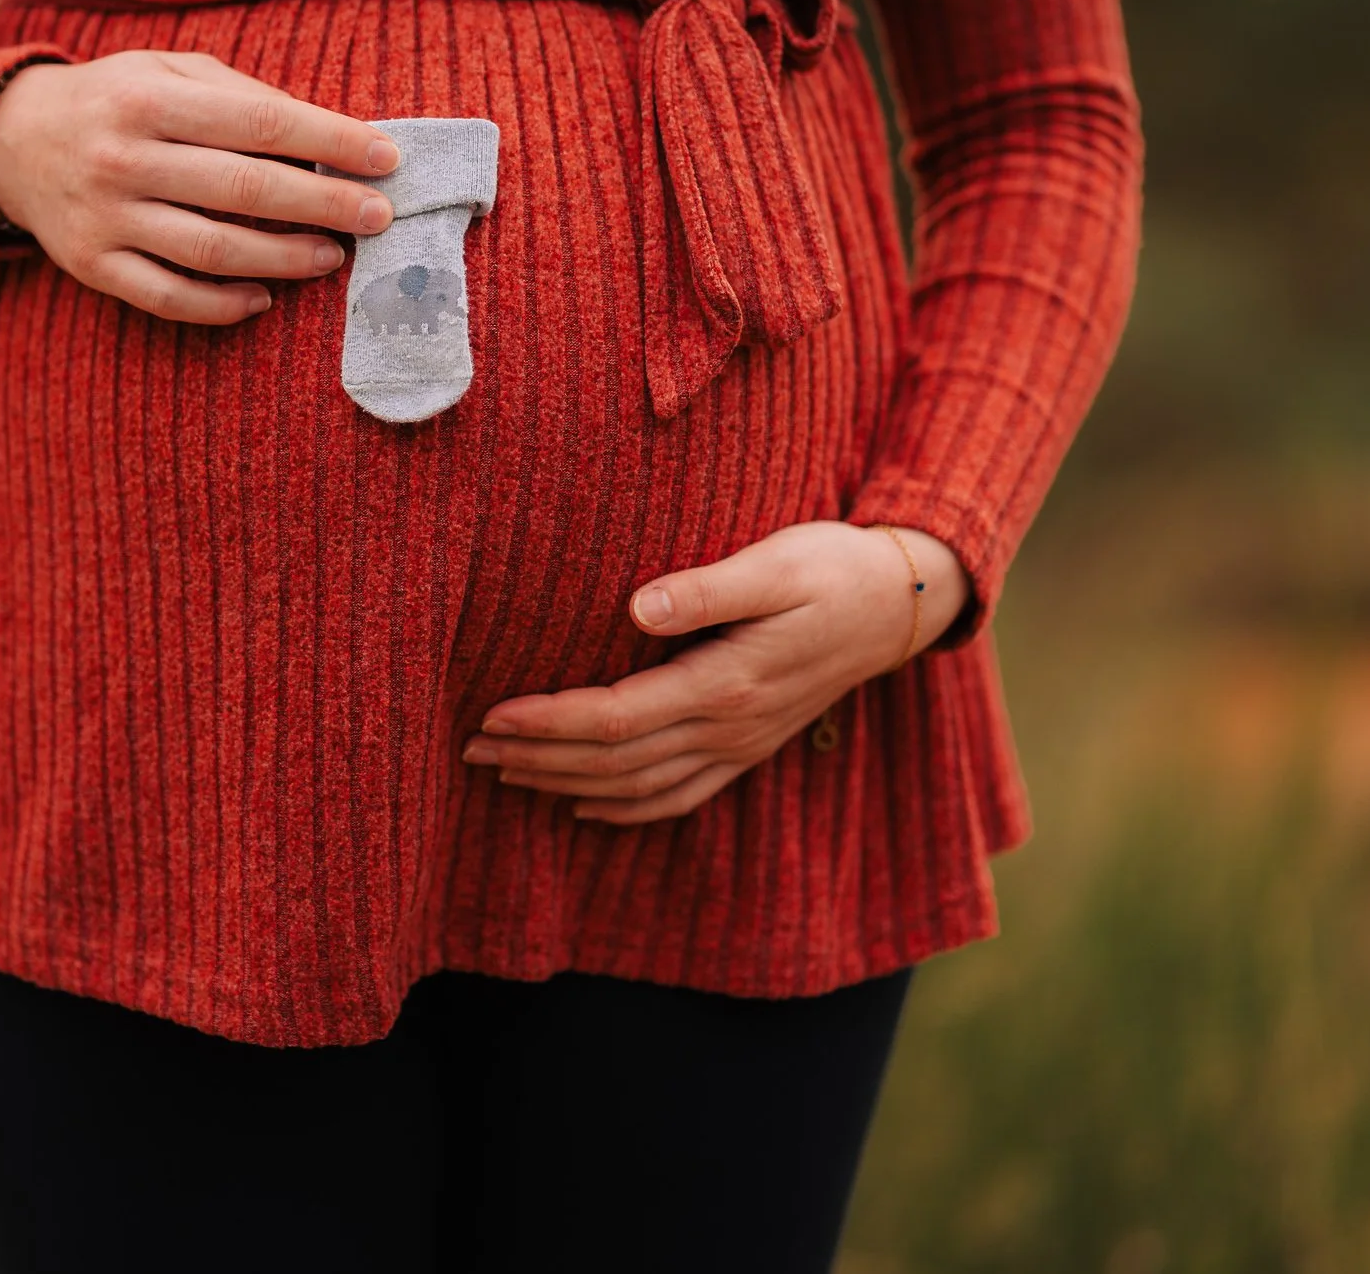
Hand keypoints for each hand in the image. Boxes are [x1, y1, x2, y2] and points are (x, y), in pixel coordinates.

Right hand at [0, 50, 401, 323]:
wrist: (13, 143)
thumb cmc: (116, 101)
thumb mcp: (168, 71)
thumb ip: (240, 95)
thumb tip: (324, 130)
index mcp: (149, 100)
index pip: (260, 123)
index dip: (330, 142)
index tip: (386, 157)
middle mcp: (123, 158)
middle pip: (244, 189)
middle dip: (324, 203)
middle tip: (378, 214)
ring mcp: (106, 218)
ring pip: (211, 250)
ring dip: (283, 257)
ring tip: (332, 256)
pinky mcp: (93, 266)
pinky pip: (168, 297)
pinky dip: (222, 303)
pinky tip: (264, 296)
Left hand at [465, 521, 969, 824]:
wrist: (899, 604)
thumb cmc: (832, 567)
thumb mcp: (777, 561)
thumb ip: (709, 587)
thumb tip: (639, 605)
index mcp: (727, 684)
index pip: (617, 718)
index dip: (550, 722)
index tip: (491, 714)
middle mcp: (729, 728)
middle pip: (614, 762)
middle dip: (538, 758)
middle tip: (470, 746)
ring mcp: (740, 746)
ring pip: (638, 787)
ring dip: (566, 784)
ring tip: (504, 771)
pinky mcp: (748, 746)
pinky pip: (678, 796)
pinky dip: (625, 810)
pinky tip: (584, 807)